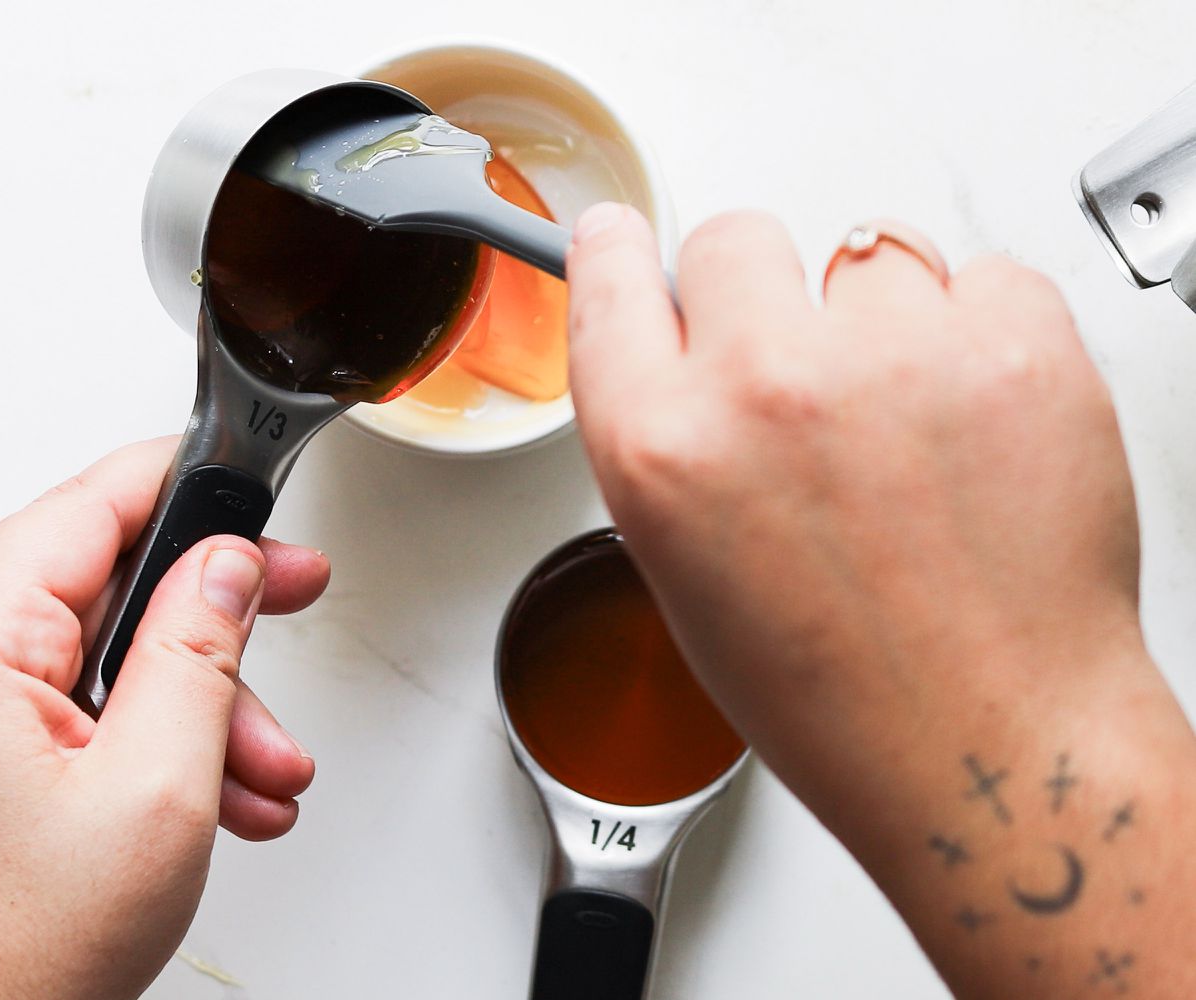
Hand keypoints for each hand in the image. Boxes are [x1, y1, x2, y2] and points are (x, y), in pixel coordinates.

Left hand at [0, 438, 329, 999]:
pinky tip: (217, 794)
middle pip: (98, 585)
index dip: (183, 486)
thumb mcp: (156, 787)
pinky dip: (148, 739)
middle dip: (209, 623)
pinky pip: (70, 711)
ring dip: (194, 703)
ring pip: (97, 658)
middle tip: (291, 600)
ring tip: (265, 770)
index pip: (82, 509)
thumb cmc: (20, 958)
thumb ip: (198, 650)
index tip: (252, 483)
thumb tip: (226, 561)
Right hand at [565, 205, 1195, 996]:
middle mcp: (762, 386)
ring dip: (878, 323)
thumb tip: (678, 346)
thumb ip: (665, 440)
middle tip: (804, 377)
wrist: (993, 745)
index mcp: (660, 450)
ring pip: (866, 254)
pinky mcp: (1014, 346)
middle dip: (761, 296)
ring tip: (905, 431)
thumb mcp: (683, 571)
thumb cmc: (838, 695)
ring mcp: (893, 358)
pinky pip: (981, 278)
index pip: (611, 275)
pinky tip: (972, 426)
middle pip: (736, 238)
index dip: (621, 252)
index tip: (628, 236)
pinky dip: (978, 334)